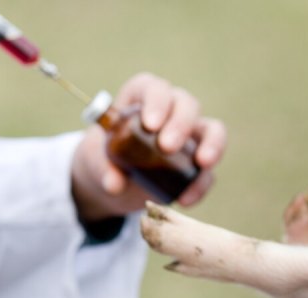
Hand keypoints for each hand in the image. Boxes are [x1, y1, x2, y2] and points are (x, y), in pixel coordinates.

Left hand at [71, 72, 226, 220]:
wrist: (115, 183)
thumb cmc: (105, 159)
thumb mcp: (95, 162)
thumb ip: (102, 169)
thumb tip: (114, 184)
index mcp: (142, 99)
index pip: (155, 88)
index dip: (157, 101)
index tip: (150, 125)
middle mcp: (171, 112)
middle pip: (186, 104)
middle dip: (181, 123)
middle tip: (167, 147)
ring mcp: (189, 137)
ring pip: (212, 130)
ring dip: (212, 144)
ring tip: (202, 163)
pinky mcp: (197, 164)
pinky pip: (207, 171)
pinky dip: (201, 185)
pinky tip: (186, 200)